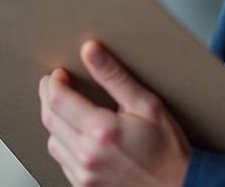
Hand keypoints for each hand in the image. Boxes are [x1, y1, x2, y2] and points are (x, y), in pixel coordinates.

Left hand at [39, 40, 191, 186]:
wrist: (176, 186)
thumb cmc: (167, 148)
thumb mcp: (146, 104)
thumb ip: (114, 76)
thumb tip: (91, 51)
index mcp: (102, 131)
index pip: (59, 100)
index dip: (54, 82)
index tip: (59, 73)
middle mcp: (88, 155)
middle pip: (49, 119)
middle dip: (48, 96)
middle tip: (54, 83)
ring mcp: (85, 175)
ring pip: (52, 142)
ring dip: (54, 122)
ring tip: (65, 108)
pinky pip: (62, 162)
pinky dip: (63, 144)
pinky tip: (76, 134)